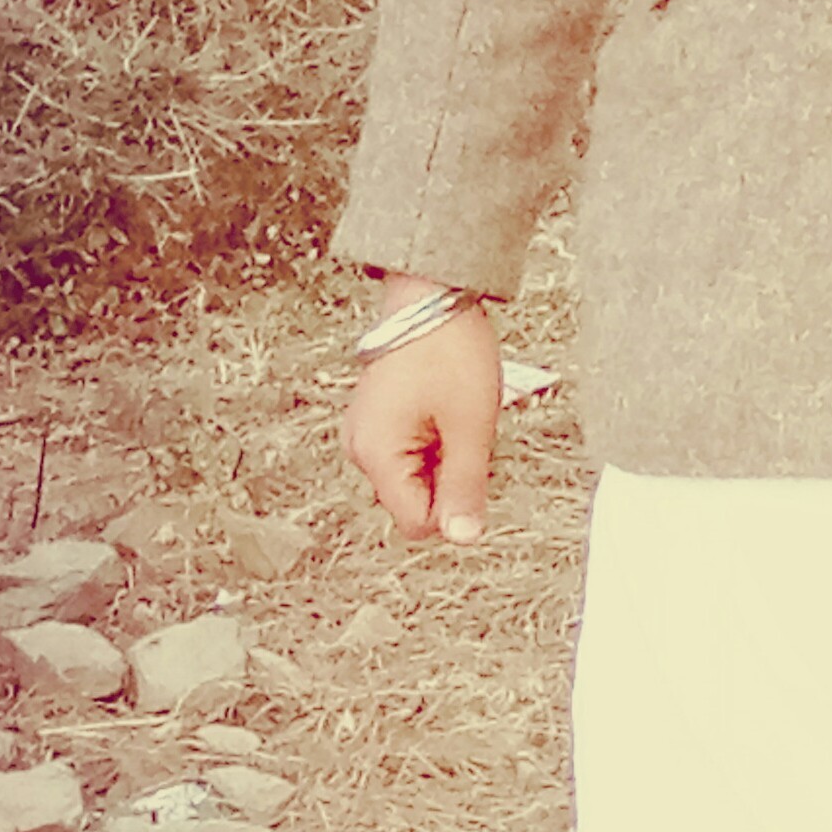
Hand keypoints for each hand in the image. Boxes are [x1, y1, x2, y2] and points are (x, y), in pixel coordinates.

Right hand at [344, 290, 504, 545]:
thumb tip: (462, 537)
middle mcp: (361, 448)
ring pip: (416, 474)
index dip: (453, 505)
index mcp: (377, 455)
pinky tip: (446, 407)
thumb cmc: (449, 351)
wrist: (431, 294)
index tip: (470, 464)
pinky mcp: (378, 417)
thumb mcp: (470, 428)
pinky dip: (435, 438)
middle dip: (449, 477)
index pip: (416, 521)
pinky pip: (411, 449)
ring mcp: (367, 431)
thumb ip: (465, 488)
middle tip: (465, 431)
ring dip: (444, 456)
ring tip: (455, 413)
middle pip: (415, 499)